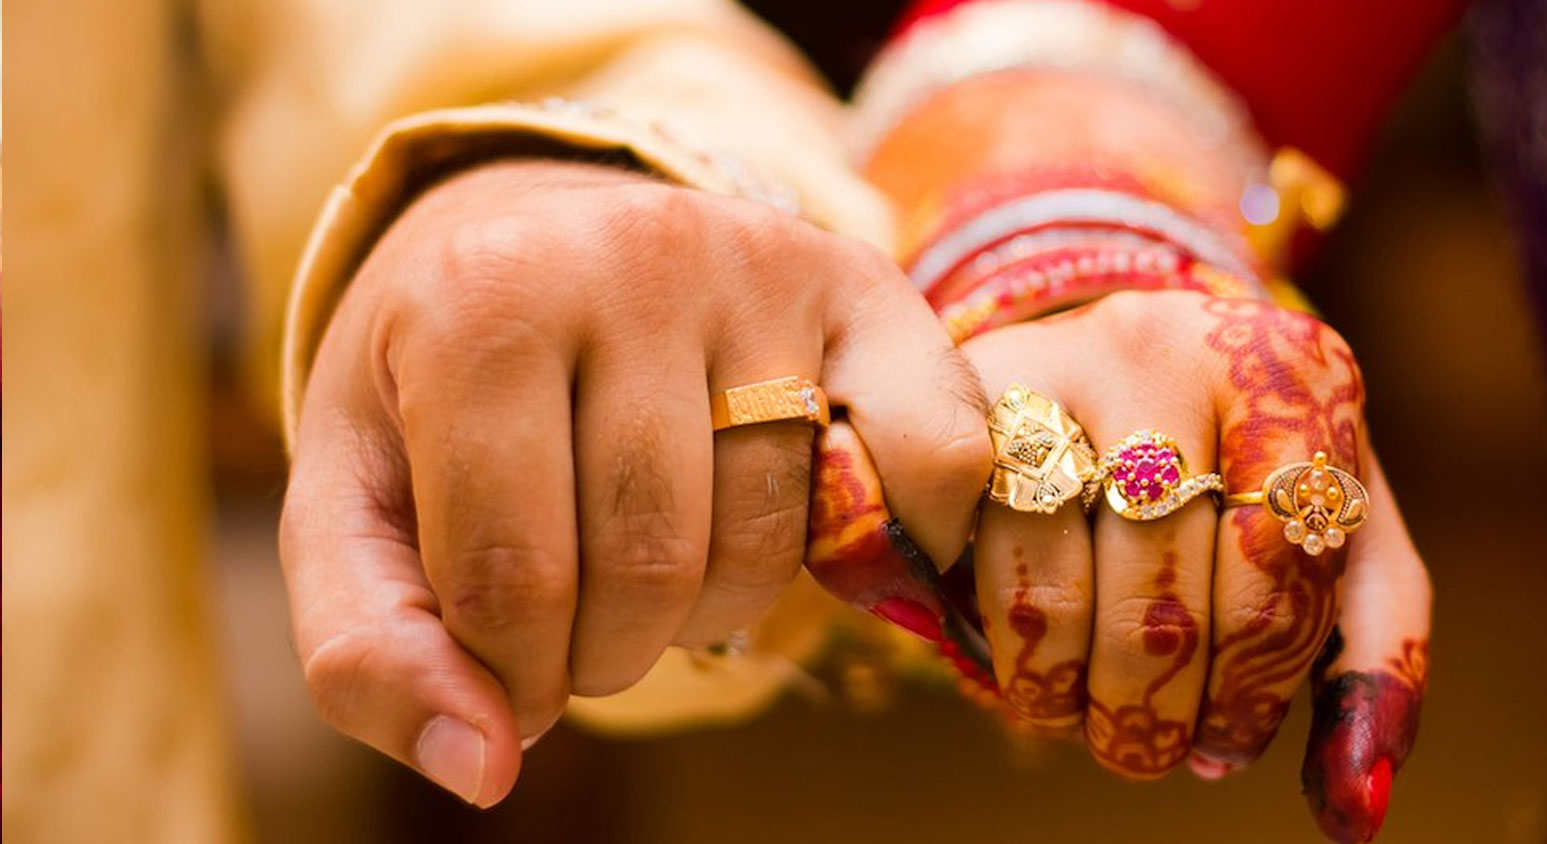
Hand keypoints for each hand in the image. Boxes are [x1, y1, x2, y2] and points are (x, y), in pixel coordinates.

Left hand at [279, 159, 989, 805]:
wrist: (529, 228)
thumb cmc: (434, 386)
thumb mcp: (352, 499)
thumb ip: (370, 647)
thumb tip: (481, 770)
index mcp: (480, 303)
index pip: (512, 576)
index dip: (509, 674)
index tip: (505, 668)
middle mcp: (634, 254)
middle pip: (651, 562)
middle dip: (609, 650)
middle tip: (583, 628)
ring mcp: (763, 263)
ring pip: (774, 535)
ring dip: (718, 610)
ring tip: (663, 572)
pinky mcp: (862, 284)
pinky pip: (932, 454)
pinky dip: (906, 537)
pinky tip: (832, 552)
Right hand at [962, 291, 1429, 842]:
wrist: (1139, 363)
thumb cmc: (1256, 477)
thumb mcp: (1340, 548)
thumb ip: (1371, 667)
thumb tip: (1353, 810)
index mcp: (1295, 376)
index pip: (1274, 566)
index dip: (1246, 686)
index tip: (1226, 742)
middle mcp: (1174, 345)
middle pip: (1159, 585)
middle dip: (1152, 704)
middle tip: (1147, 749)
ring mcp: (1059, 358)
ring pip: (1050, 579)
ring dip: (1063, 685)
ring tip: (1082, 717)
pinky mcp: (964, 389)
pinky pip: (964, 553)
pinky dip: (986, 631)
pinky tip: (1022, 656)